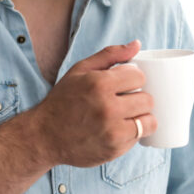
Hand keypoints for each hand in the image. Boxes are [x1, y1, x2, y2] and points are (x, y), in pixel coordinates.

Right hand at [33, 40, 156, 167]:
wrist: (45, 136)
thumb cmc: (63, 100)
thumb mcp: (80, 71)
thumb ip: (110, 55)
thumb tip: (137, 44)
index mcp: (98, 84)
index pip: (139, 77)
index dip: (133, 78)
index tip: (125, 83)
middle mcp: (107, 108)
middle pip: (147, 99)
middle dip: (139, 97)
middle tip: (125, 100)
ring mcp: (112, 132)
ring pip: (149, 121)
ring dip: (141, 117)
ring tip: (126, 115)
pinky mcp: (115, 149)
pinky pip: (139, 138)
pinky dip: (133, 133)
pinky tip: (118, 128)